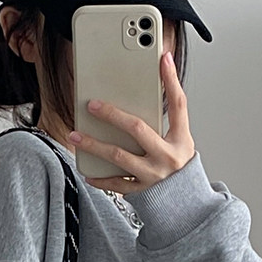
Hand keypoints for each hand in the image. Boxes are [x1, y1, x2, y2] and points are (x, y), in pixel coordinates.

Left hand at [68, 50, 195, 189]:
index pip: (178, 104)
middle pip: (137, 128)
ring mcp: (153, 175)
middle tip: (91, 104)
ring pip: (118, 156)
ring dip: (94, 145)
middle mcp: (167, 156)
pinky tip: (86, 170)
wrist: (186, 203)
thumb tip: (148, 90)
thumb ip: (165, 120)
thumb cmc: (178, 166)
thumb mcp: (180, 140)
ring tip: (75, 135)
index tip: (162, 57)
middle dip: (112, 114)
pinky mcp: (142, 191)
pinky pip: (116, 183)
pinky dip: (100, 178)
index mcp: (181, 139)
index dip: (171, 79)